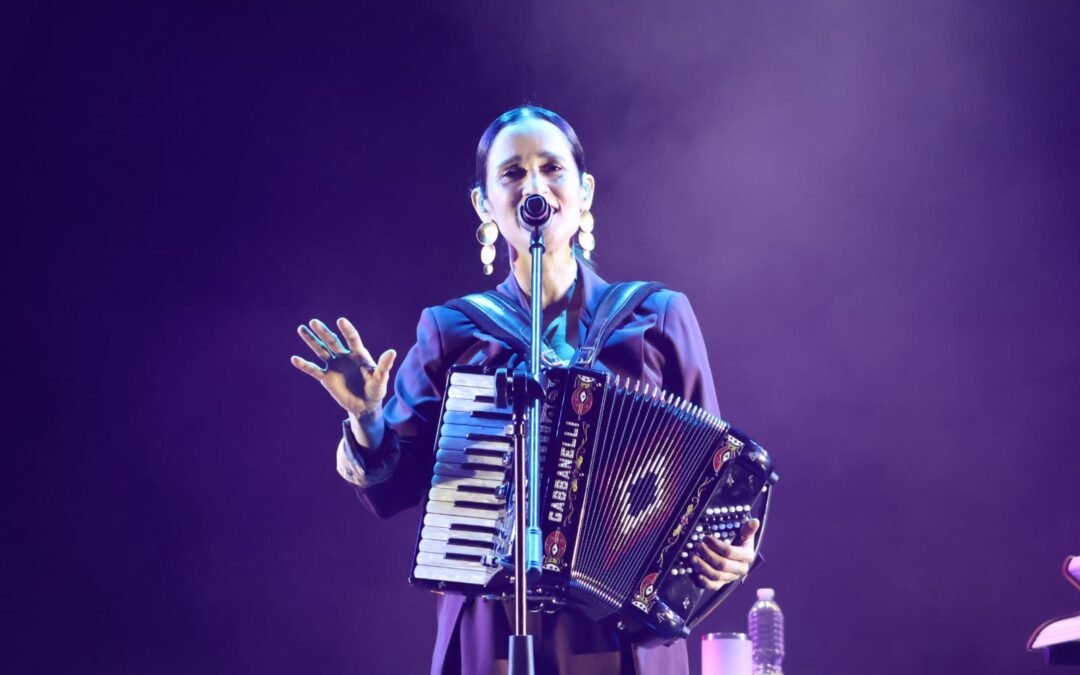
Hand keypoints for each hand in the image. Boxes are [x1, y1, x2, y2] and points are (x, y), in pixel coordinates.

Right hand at [290, 318, 396, 443]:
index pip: (352, 339)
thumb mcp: (381, 378)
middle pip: (332, 341)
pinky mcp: (326, 377)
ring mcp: (334, 366)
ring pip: (321, 351)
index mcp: (359, 354)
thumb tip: (392, 351)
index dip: (347, 330)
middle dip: (323, 332)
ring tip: (301, 329)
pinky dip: (304, 365)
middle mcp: (344, 356)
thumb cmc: (375, 389)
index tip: (340, 321)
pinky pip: (313, 370)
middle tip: (313, 322)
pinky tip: (294, 359)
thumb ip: (384, 365)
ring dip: (311, 341)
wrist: (365, 405)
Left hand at [691, 518, 759, 590]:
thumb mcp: (744, 535)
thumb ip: (748, 529)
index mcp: (746, 557)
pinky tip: (696, 574)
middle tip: (697, 546)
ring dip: (702, 566)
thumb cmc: (739, 543)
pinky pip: (713, 586)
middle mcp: (740, 570)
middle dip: (707, 555)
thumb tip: (755, 521)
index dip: (716, 545)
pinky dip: (704, 582)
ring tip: (692, 557)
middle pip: (722, 565)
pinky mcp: (722, 584)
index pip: (729, 552)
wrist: (737, 558)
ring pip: (716, 576)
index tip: (705, 538)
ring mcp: (731, 578)